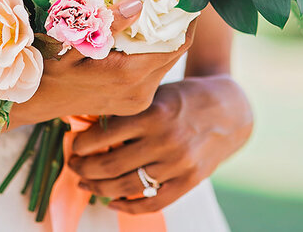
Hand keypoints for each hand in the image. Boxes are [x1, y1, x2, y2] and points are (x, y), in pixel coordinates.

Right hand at [10, 22, 195, 124]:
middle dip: (178, 27)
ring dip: (165, 41)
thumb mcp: (72, 42)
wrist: (37, 102)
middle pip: (174, 54)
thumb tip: (138, 3)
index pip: (177, 45)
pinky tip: (141, 38)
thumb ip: (107, 24)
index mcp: (130, 75)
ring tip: (160, 14)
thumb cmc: (49, 68)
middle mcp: (141, 91)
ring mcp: (138, 101)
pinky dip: (152, 55)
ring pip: (164, 64)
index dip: (188, 21)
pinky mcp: (134, 104)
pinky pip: (153, 74)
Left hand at [67, 74, 252, 213]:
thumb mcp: (155, 95)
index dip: (82, 144)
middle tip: (73, 165)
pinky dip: (128, 207)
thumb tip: (85, 128)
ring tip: (85, 183)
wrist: (229, 110)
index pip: (105, 134)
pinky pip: (153, 202)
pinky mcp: (189, 181)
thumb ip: (126, 111)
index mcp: (154, 113)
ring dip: (99, 188)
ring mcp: (178, 164)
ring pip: (127, 186)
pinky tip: (112, 202)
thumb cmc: (183, 98)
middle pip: (111, 164)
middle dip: (84, 168)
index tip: (74, 144)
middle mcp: (166, 140)